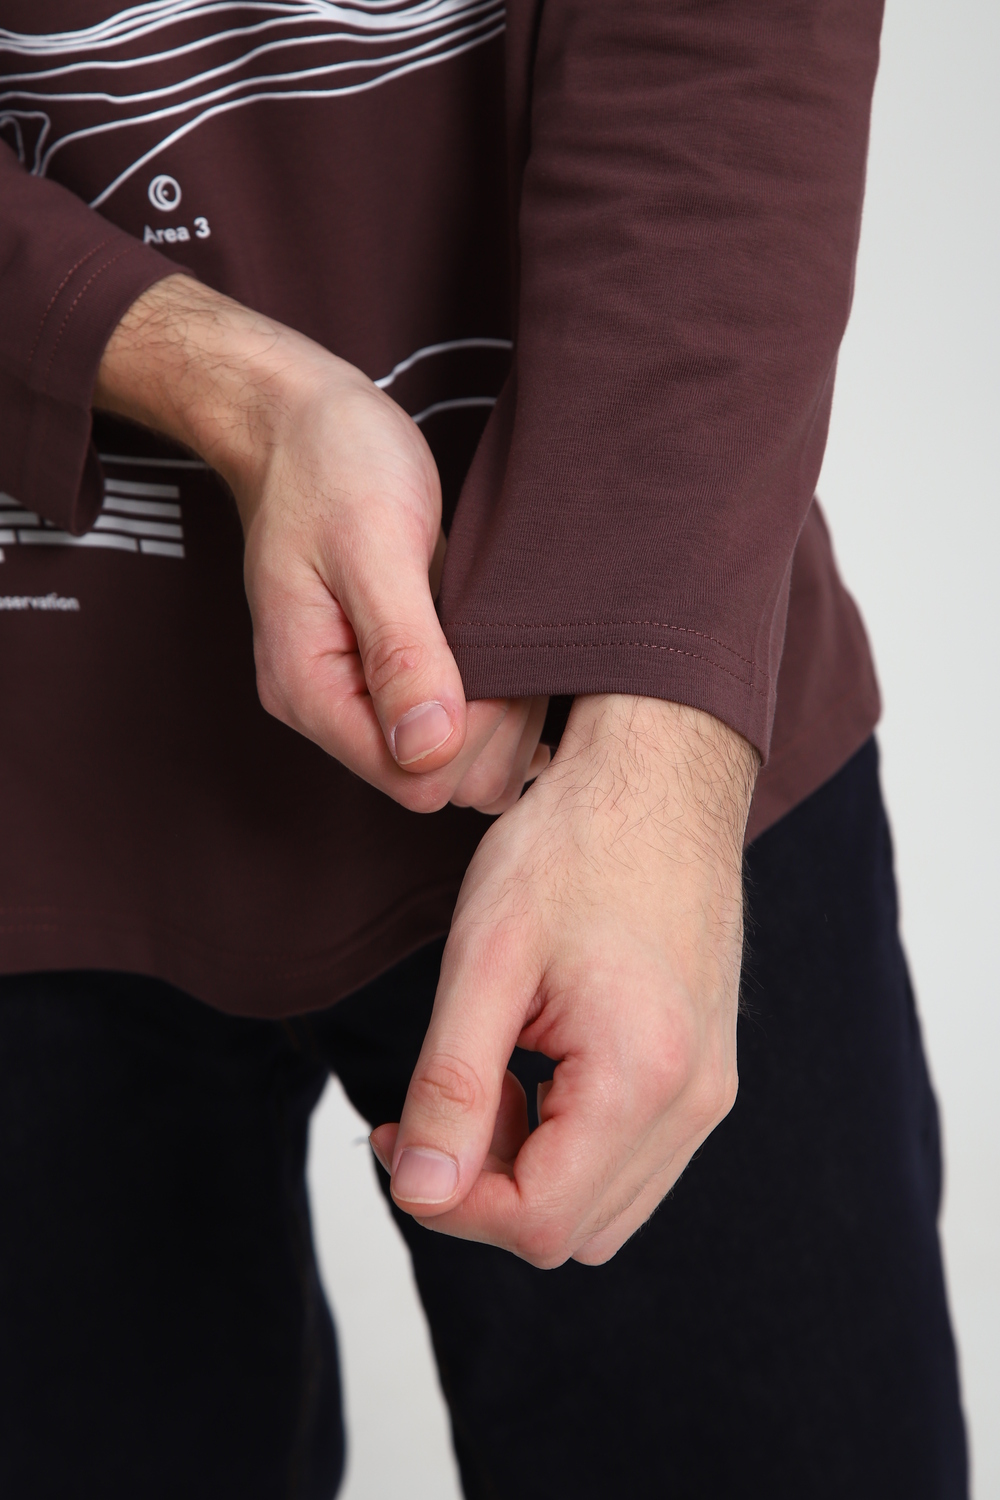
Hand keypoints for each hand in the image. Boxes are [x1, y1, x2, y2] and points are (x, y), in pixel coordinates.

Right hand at [94, 274, 548, 813]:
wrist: (300, 420)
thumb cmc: (331, 464)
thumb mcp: (373, 545)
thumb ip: (402, 651)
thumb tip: (431, 747)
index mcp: (309, 689)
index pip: (412, 780)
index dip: (473, 737)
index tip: (490, 661)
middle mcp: (330, 708)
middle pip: (440, 782)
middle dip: (495, 729)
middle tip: (505, 645)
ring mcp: (360, 695)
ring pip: (458, 761)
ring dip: (502, 716)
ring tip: (501, 638)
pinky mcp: (390, 677)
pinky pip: (457, 726)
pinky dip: (495, 702)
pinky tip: (501, 652)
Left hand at [370, 695, 757, 1265]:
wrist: (659, 777)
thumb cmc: (573, 846)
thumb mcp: (487, 958)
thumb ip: (452, 1084)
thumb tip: (420, 1194)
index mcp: (642, 1077)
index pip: (537, 1222)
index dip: (450, 1205)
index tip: (397, 1139)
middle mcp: (694, 1102)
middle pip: (573, 1230)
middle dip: (484, 1190)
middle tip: (429, 1108)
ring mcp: (710, 1090)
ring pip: (604, 1207)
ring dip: (527, 1172)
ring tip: (484, 1079)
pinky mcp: (707, 1072)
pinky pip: (632, 1160)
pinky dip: (569, 1145)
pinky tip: (533, 1069)